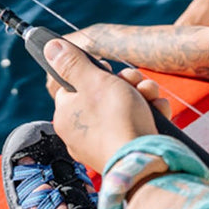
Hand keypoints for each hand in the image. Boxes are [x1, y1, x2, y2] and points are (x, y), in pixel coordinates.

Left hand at [44, 38, 160, 169]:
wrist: (144, 160)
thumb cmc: (116, 118)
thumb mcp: (93, 81)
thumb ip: (71, 63)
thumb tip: (50, 48)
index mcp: (66, 116)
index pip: (73, 87)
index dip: (93, 74)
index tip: (106, 70)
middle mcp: (80, 134)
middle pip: (101, 96)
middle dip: (124, 83)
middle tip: (134, 80)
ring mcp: (103, 145)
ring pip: (122, 109)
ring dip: (141, 95)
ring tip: (150, 94)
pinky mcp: (125, 151)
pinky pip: (134, 126)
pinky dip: (148, 115)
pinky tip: (158, 110)